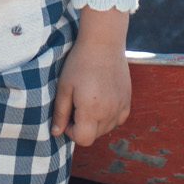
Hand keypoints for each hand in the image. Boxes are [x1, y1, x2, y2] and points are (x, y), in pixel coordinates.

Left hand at [51, 9, 130, 145]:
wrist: (103, 43)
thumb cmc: (80, 63)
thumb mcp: (64, 87)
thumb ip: (60, 113)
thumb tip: (56, 133)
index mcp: (91, 110)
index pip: (83, 139)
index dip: (72, 132)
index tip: (68, 115)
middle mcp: (109, 112)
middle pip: (94, 136)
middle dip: (82, 127)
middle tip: (76, 105)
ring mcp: (121, 106)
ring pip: (107, 129)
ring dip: (96, 122)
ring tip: (89, 101)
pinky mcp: (127, 100)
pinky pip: (118, 119)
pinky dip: (109, 117)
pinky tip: (102, 101)